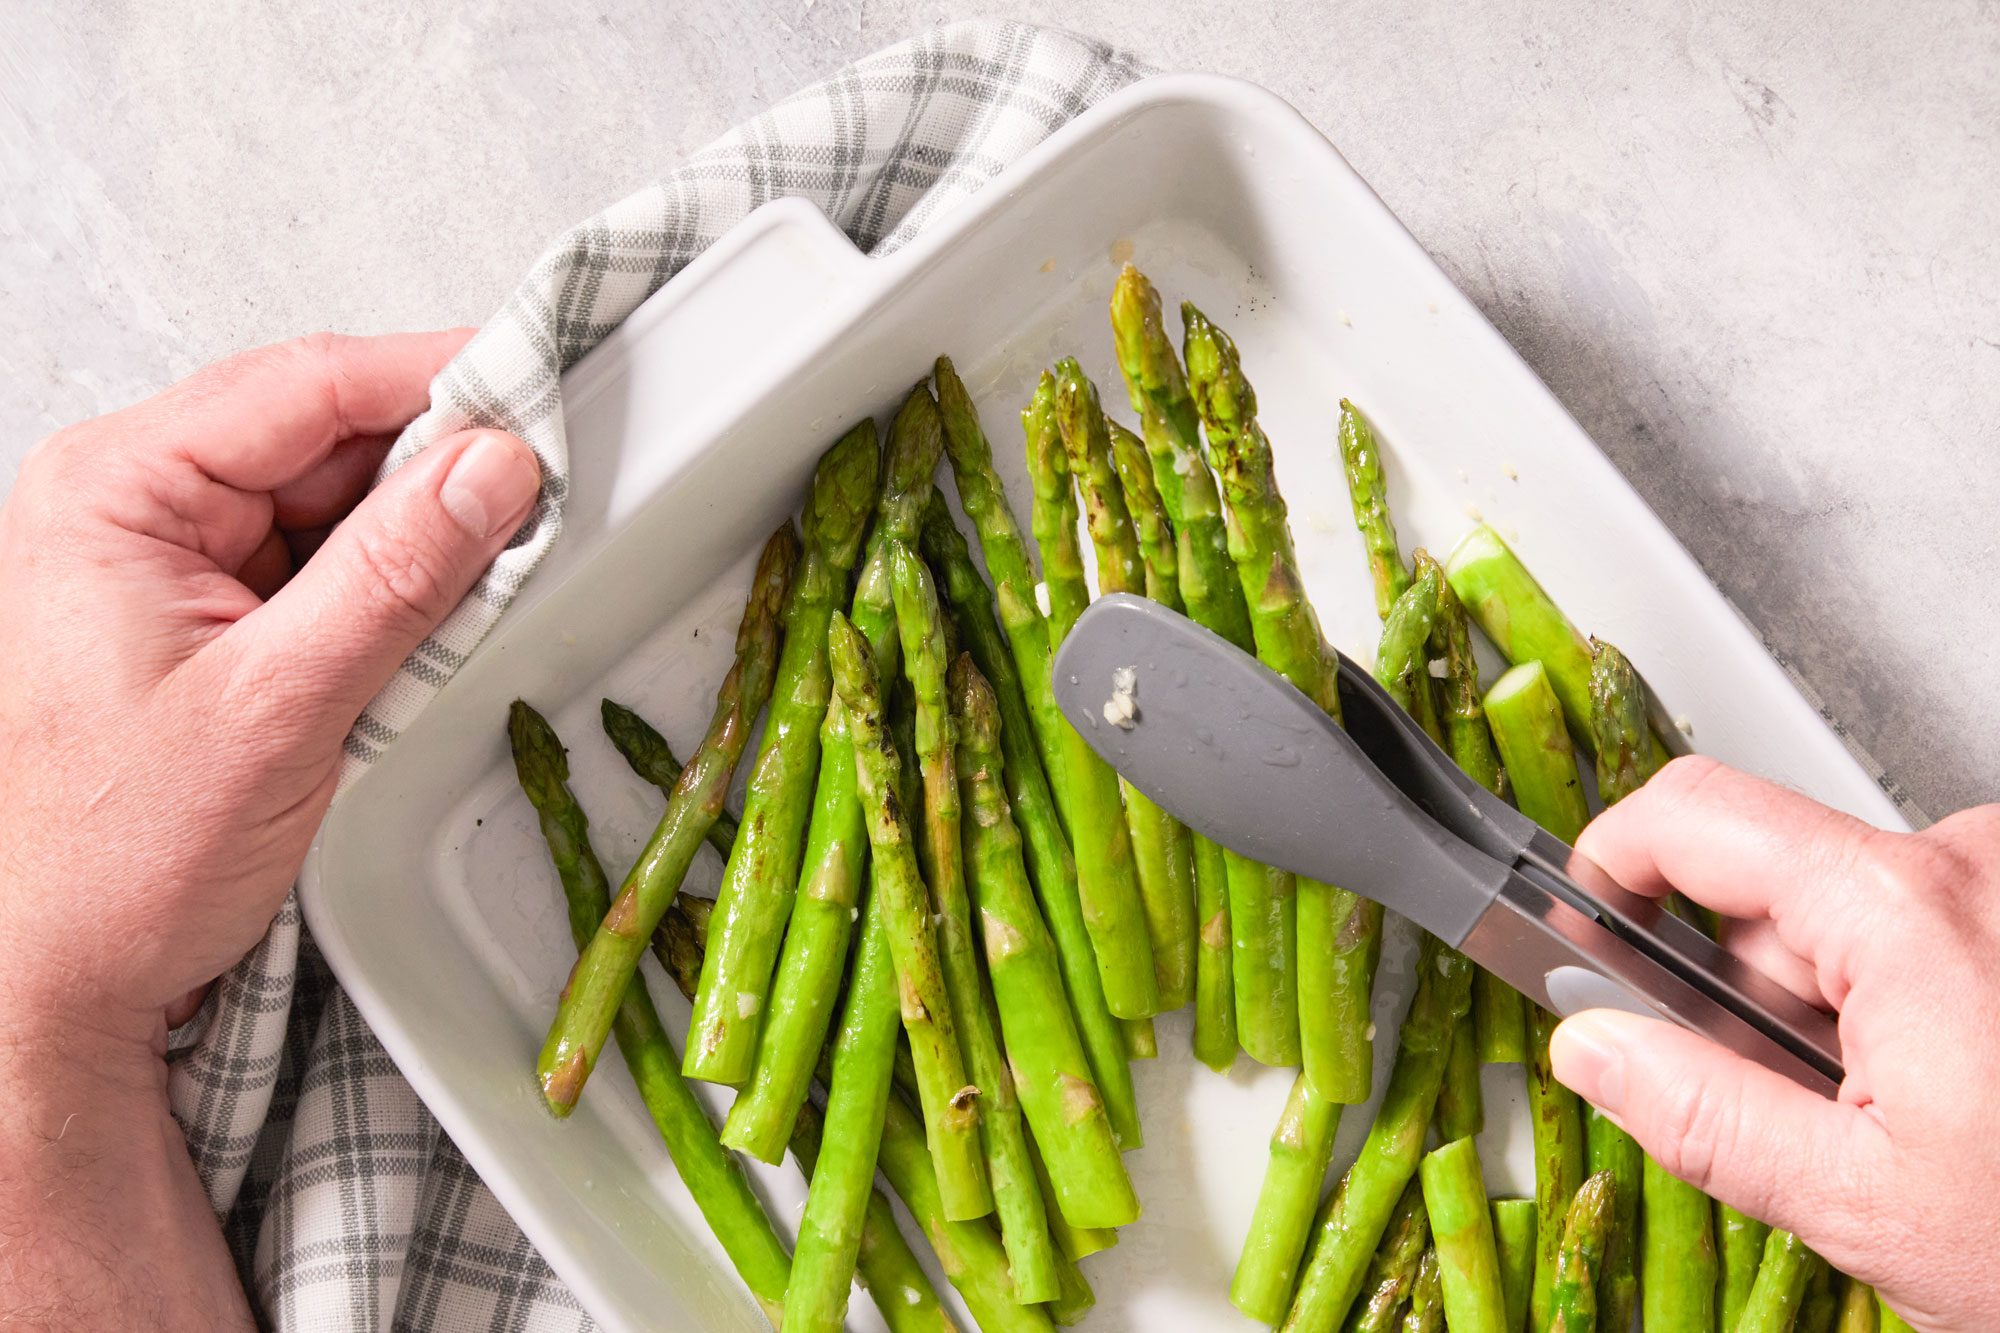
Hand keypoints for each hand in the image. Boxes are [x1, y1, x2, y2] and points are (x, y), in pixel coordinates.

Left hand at [0, 332, 539, 1325]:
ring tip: (480, 586)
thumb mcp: (276, 707)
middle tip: (534, 504)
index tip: (539, 394)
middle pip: (327, 435)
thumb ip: (395, 575)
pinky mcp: (211, 616)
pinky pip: (325, 565)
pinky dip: (392, 590)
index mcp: (115, 491)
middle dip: (437, 470)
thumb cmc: (103, 864)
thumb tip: (490, 471)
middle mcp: (135, 507)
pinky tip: (428, 628)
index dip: (438, 379)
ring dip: (420, 537)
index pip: (306, 386)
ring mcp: (172, 561)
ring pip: (336, 501)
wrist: (52, 980)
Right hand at [1551, 756, 1997, 1330]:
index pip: (1693, 814)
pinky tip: (1945, 1091)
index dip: (1610, 862)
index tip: (1585, 922)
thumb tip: (1590, 1046)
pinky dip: (1897, 1001)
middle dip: (1743, 986)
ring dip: (1829, 1006)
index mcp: (1903, 908)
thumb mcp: (1861, 1202)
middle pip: (1769, 882)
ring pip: (1845, 915)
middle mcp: (1968, 862)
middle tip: (1783, 1098)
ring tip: (1894, 1116)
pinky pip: (1917, 928)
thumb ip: (1698, 1111)